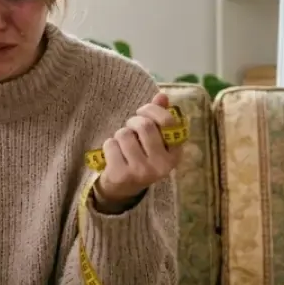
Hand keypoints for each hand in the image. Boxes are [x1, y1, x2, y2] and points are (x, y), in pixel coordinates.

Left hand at [94, 92, 183, 210]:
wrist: (123, 188)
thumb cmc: (140, 157)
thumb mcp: (154, 140)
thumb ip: (159, 117)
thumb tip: (162, 95)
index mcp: (174, 154)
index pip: (169, 122)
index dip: (152, 110)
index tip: (143, 112)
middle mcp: (162, 165)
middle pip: (144, 125)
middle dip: (133, 122)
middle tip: (130, 129)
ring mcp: (142, 172)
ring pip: (124, 134)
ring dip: (120, 135)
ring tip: (123, 145)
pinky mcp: (122, 175)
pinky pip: (110, 144)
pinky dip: (109, 145)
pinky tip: (114, 155)